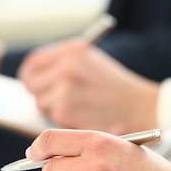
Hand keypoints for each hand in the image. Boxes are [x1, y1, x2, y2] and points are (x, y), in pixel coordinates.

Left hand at [18, 40, 159, 134]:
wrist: (140, 107)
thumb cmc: (117, 89)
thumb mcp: (91, 63)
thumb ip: (63, 65)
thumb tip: (34, 78)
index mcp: (72, 50)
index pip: (33, 63)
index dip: (32, 76)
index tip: (35, 85)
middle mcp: (66, 65)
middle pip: (30, 83)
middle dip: (39, 94)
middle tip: (51, 102)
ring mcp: (63, 87)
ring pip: (41, 102)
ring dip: (53, 109)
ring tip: (77, 109)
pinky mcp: (64, 109)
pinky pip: (52, 117)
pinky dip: (63, 120)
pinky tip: (82, 117)